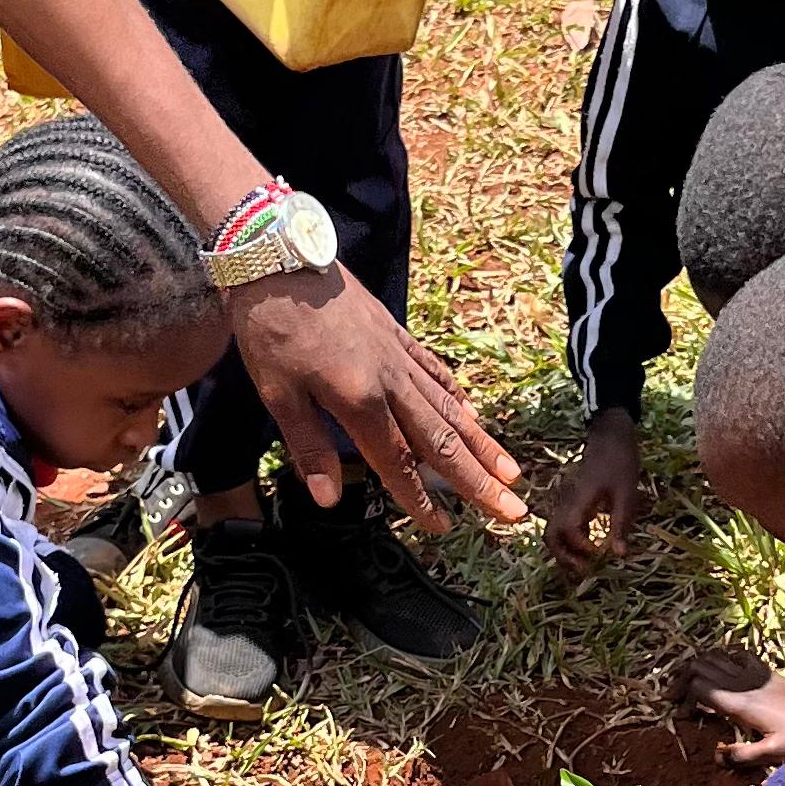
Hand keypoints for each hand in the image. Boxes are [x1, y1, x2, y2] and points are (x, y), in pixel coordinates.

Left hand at [229, 267, 523, 529]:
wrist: (279, 257)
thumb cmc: (271, 327)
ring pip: (449, 408)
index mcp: (360, 400)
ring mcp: (398, 356)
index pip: (398, 462)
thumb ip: (308, 447)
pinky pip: (435, 372)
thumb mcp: (277, 393)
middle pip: (443, 441)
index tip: (442, 528)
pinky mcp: (396, 333)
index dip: (419, 500)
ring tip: (510, 473)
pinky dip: (457, 396)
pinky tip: (472, 413)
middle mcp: (391, 381)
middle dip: (478, 481)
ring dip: (482, 445)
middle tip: (513, 511)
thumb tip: (329, 499)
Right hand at [546, 410, 640, 571]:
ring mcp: (565, 502)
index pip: (567, 531)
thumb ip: (621, 524)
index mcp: (578, 499)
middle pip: (551, 536)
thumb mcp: (627, 493)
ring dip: (566, 551)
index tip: (601, 553)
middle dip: (564, 557)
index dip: (581, 548)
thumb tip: (620, 556)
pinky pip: (562, 526)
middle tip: (586, 569)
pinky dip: (571, 542)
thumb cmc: (620, 461)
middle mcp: (565, 502)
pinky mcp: (570, 502)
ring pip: (554, 533)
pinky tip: (590, 547)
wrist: (610, 434)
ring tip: (587, 562)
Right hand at [683, 661, 784, 774]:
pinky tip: (720, 672)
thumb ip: (742, 755)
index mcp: (741, 703)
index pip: (699, 687)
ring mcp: (754, 673)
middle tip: (676, 699)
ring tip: (691, 686)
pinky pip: (736, 653)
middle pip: (700, 665)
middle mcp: (743, 682)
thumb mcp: (773, 752)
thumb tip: (715, 756)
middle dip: (682, 679)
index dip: (684, 698)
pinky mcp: (765, 670)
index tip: (683, 717)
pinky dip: (721, 657)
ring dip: (698, 667)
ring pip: (714, 655)